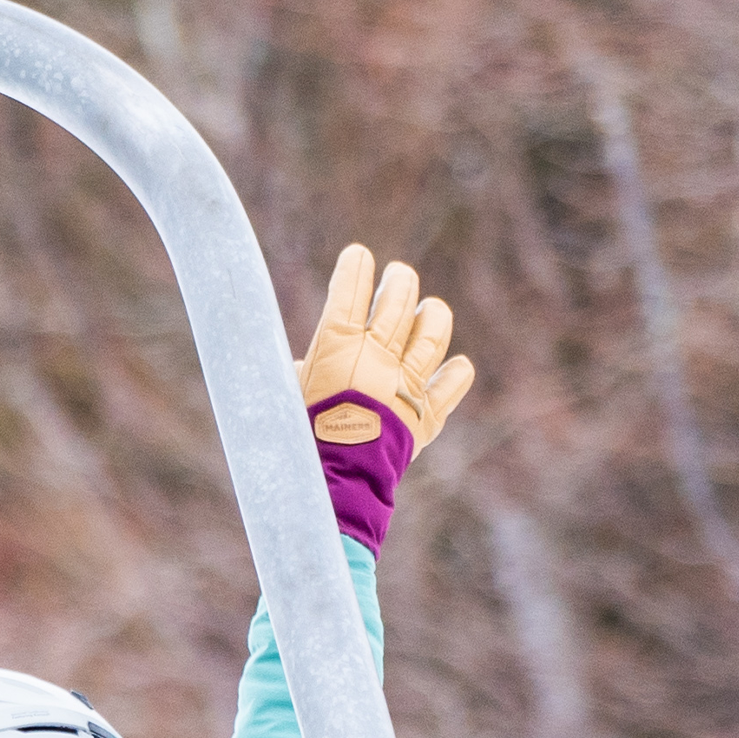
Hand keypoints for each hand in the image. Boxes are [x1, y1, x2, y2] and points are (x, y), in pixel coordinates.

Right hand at [298, 243, 474, 548]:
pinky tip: (454, 365)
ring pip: (432, 332)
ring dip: (432, 315)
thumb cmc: (297, 439)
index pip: (350, 292)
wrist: (336, 482)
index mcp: (338, 347)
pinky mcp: (426, 413)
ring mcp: (408, 383)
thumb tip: (300, 369)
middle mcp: (378, 356)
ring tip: (428, 307)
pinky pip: (452, 382)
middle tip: (396, 275)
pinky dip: (455, 372)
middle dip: (398, 282)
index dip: (355, 268)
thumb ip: (298, 376)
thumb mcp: (283, 398)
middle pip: (397, 302)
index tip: (358, 255)